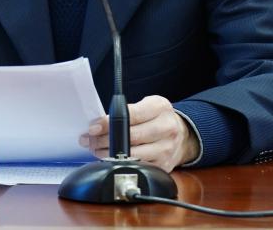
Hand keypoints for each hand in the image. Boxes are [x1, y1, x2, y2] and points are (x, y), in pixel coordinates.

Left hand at [79, 95, 200, 172]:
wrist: (183, 135)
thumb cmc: (158, 118)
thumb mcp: (148, 105)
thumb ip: (128, 111)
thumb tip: (99, 123)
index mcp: (160, 108)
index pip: (131, 115)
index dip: (109, 122)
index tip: (93, 127)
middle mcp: (166, 128)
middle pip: (130, 137)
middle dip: (104, 139)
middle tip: (88, 139)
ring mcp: (166, 149)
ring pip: (133, 155)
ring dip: (108, 154)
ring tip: (95, 149)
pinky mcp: (164, 166)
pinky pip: (138, 167)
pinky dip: (120, 164)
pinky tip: (109, 159)